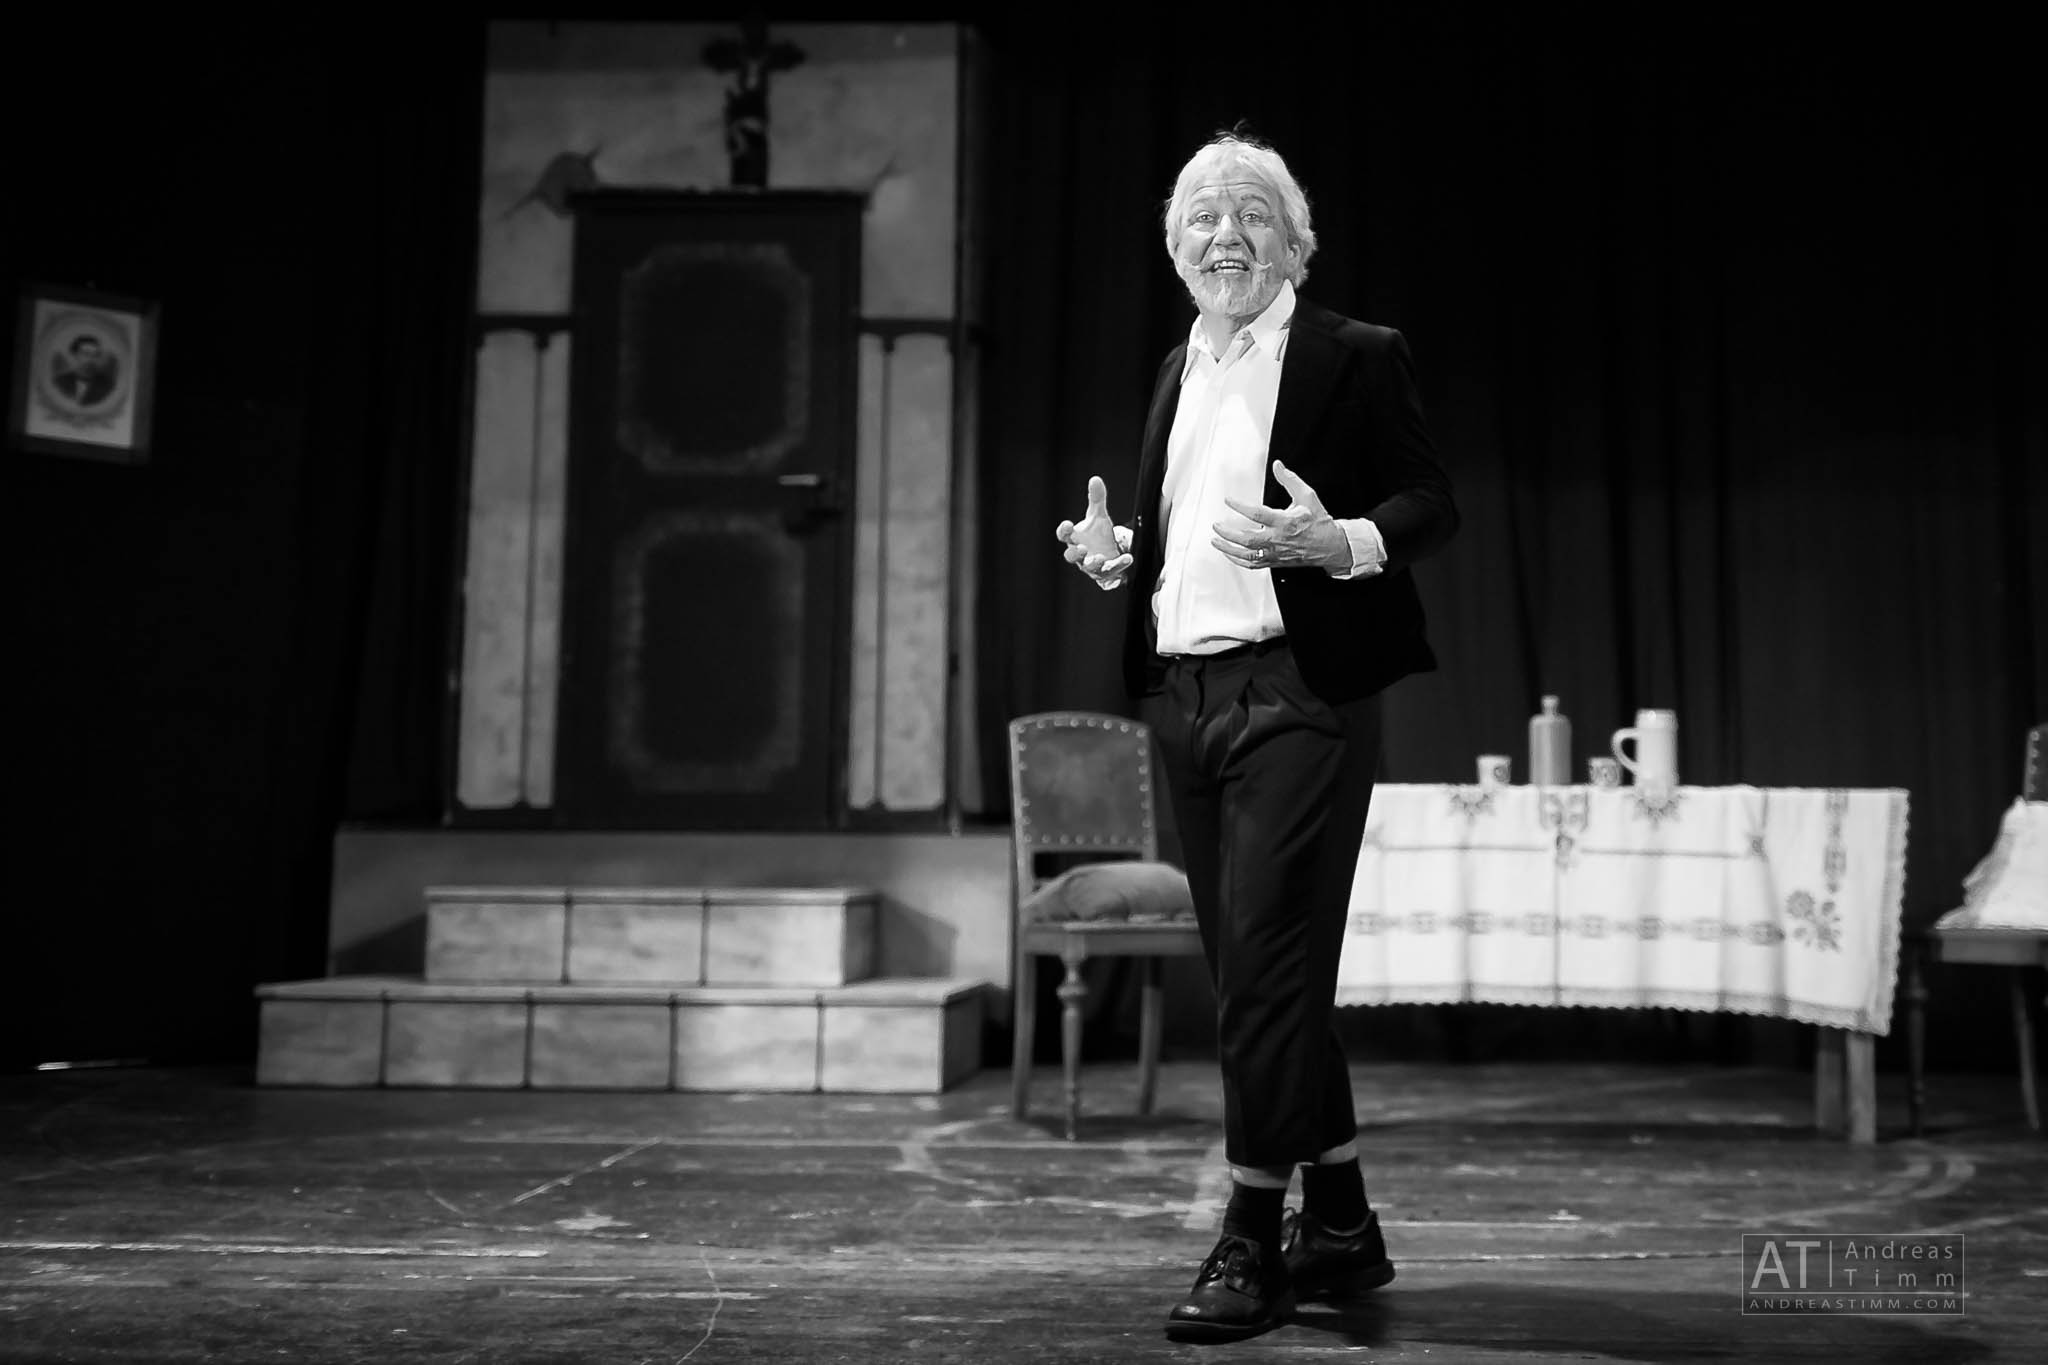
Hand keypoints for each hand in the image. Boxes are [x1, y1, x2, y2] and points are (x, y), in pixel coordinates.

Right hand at [1055, 475, 1133, 589]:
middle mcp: (1080, 553)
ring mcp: (1091, 564)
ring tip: (1101, 558)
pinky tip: (1128, 558)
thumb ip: (1096, 499)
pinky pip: (1110, 570)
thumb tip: (1095, 479)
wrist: (1109, 551)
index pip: (1064, 535)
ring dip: (1094, 563)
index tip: (1068, 524)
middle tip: (1081, 548)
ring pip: (1089, 567)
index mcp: (1075, 538)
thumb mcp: (1098, 515)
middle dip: (1075, 553)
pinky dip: (1119, 565)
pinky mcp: (1105, 572)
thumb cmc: (1097, 534)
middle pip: (1071, 555)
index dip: (1064, 531)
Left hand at [1211, 460, 1350, 572]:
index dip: (1240, 507)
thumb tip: (1278, 466)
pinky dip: (1238, 560)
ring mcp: (1276, 553)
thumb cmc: (1318, 521)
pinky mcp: (1275, 561)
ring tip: (1215, 540)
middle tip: (1216, 525)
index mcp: (1285, 522)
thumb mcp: (1308, 496)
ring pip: (1247, 555)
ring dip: (1228, 548)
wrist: (1330, 546)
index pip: (1258, 514)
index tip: (1228, 500)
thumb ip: (1290, 480)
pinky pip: (1253, 565)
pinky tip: (1229, 554)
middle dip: (1228, 532)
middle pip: (1247, 539)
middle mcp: (1278, 539)